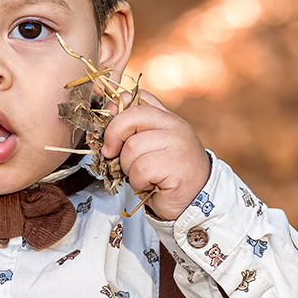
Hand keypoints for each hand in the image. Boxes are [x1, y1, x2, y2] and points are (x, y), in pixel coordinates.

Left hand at [100, 91, 211, 219]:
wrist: (194, 199)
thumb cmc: (165, 174)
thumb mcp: (147, 147)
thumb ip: (130, 131)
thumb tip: (103, 116)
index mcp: (166, 118)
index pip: (138, 97)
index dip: (117, 109)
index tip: (110, 129)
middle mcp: (175, 126)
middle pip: (130, 118)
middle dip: (114, 137)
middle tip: (112, 154)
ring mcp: (178, 144)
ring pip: (132, 148)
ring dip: (128, 167)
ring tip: (142, 174)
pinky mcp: (175, 165)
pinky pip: (140, 169)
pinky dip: (138, 181)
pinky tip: (150, 183)